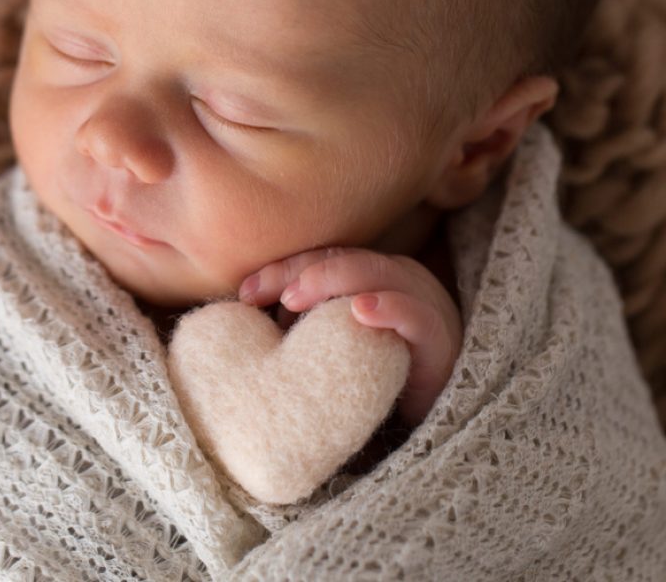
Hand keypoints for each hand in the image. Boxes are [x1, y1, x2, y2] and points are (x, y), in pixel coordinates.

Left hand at [238, 247, 462, 427]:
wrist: (422, 428)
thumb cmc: (366, 380)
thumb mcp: (327, 345)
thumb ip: (299, 323)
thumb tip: (247, 310)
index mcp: (369, 273)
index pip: (323, 256)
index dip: (282, 268)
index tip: (244, 293)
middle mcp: (397, 278)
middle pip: (345, 257)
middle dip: (299, 271)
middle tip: (262, 296)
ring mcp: (422, 302)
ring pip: (378, 273)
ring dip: (334, 280)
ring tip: (295, 299)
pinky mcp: (440, 339)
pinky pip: (417, 316)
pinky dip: (391, 308)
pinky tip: (362, 311)